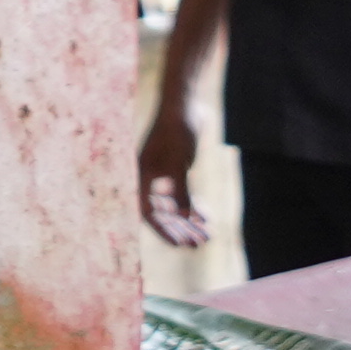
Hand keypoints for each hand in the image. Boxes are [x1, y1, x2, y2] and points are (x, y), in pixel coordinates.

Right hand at [138, 98, 208, 251]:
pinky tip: (207, 216)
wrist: (185, 104)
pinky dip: (194, 205)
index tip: (181, 245)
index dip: (164, 231)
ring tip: (207, 235)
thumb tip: (185, 217)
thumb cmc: (178, 131)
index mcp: (143, 177)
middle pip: (163, 213)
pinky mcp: (175, 168)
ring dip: (189, 221)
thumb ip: (182, 190)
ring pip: (174, 205)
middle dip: (181, 230)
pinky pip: (182, 194)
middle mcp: (150, 178)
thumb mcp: (180, 162)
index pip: (149, 213)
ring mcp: (162, 174)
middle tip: (200, 244)